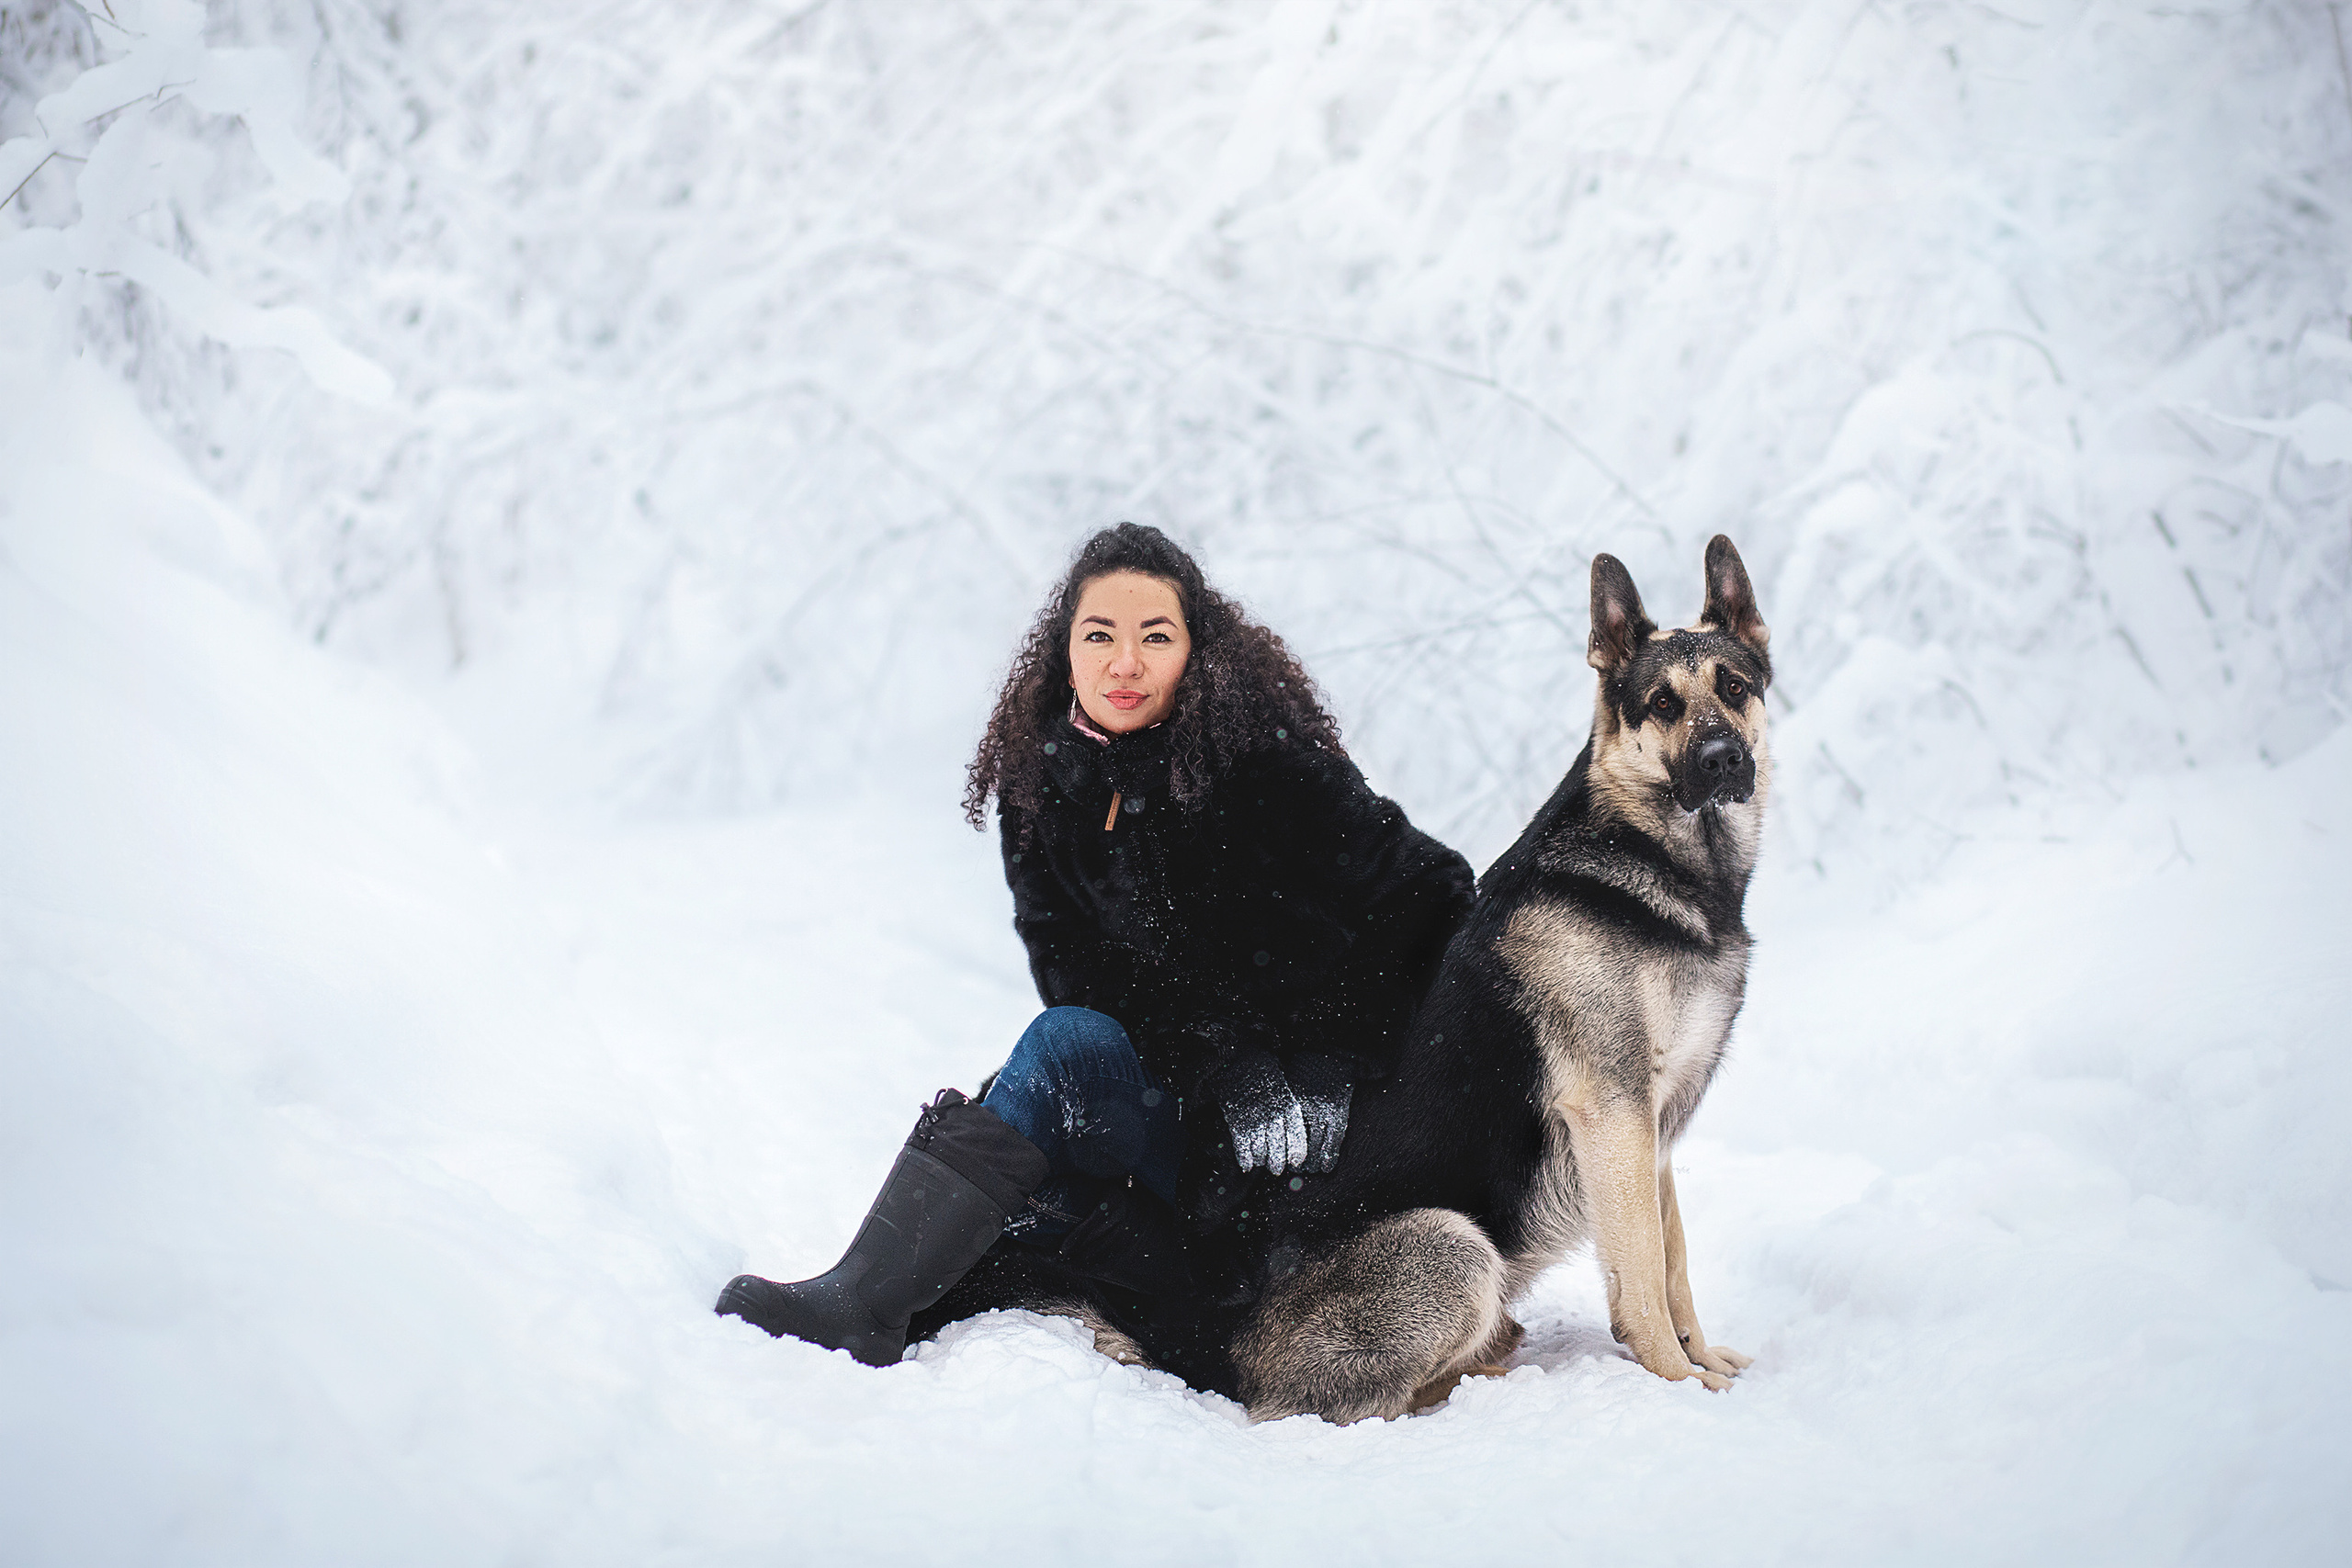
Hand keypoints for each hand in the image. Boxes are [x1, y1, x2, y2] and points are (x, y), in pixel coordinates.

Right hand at [1211, 1049, 1353, 1175]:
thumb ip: (1289, 1110)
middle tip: (1277, 1169)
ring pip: (1261, 1153)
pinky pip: (1243, 1149)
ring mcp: (1255, 1122)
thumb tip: (1293, 1132)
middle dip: (1278, 1164)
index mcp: (1289, 1108)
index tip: (1296, 1162)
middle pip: (1279, 1152)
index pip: (1297, 1139)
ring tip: (1261, 1163)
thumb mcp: (1284, 1088)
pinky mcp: (1237, 1124)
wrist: (1239, 1061)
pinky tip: (1247, 1164)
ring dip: (1261, 1162)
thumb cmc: (1265, 1073)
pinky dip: (1245, 1159)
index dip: (1297, 1154)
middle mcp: (1274, 1118)